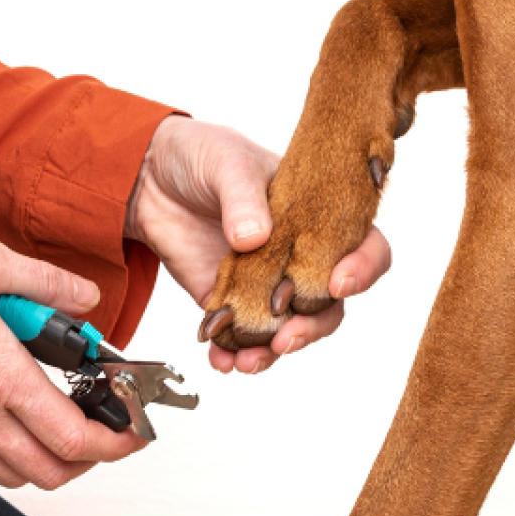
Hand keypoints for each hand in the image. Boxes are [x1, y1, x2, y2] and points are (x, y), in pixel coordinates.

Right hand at [0, 230, 145, 488]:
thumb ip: (43, 281)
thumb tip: (86, 298)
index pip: (75, 438)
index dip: (118, 441)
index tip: (135, 427)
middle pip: (54, 471)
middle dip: (93, 458)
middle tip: (108, 426)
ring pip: (18, 474)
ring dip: (52, 458)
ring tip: (64, 418)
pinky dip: (13, 451)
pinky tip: (15, 411)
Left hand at [125, 115, 392, 372]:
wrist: (149, 178)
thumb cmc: (202, 156)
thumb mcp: (226, 162)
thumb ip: (242, 197)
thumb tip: (254, 238)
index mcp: (319, 214)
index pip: (364, 244)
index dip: (363, 267)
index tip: (337, 283)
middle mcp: (300, 253)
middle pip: (330, 301)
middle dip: (313, 325)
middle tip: (286, 335)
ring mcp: (267, 281)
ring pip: (291, 326)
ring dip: (276, 349)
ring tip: (249, 359)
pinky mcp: (232, 301)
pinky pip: (243, 336)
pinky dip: (234, 353)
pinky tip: (221, 359)